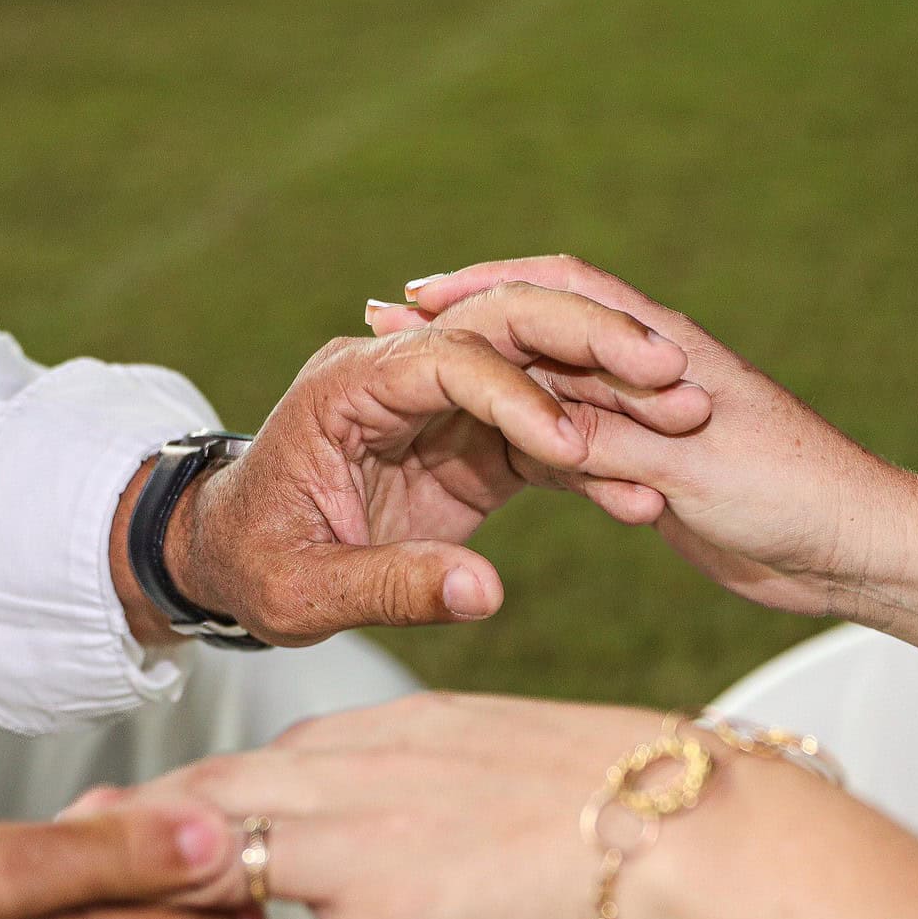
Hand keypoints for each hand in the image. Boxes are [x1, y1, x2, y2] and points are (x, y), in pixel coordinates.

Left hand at [81, 694, 839, 918]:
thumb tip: (445, 813)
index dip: (188, 799)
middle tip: (38, 867)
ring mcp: (372, 844)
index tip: (133, 818)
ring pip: (215, 875)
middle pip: (206, 801)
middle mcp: (362, 771)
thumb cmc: (642, 797)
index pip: (261, 762)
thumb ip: (457, 781)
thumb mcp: (526, 758)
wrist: (700, 827)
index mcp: (397, 730)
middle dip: (117, 836)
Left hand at [140, 287, 707, 645]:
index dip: (514, 397)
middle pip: (505, 324)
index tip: (570, 447)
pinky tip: (648, 489)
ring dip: (611, 383)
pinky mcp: (471, 438)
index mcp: (347, 386)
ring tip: (687, 411)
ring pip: (541, 363)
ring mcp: (440, 400)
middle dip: (587, 339)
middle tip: (667, 368)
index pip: (446, 360)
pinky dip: (597, 452)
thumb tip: (483, 593)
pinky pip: (546, 429)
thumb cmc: (254, 568)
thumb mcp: (305, 595)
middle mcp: (398, 374)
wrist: (230, 560)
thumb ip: (391, 587)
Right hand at [372, 257, 906, 617]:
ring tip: (413, 388)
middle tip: (384, 331)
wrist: (852, 549)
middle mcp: (649, 370)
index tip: (411, 295)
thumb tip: (516, 410)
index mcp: (660, 347)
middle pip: (541, 331)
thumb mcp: (681, 466)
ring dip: (491, 383)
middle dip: (467, 327)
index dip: (479, 285)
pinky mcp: (654, 467)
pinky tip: (483, 454)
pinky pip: (576, 443)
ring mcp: (650, 419)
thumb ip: (602, 437)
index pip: (554, 288)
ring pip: (552, 387)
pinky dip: (527, 439)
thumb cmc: (788, 494)